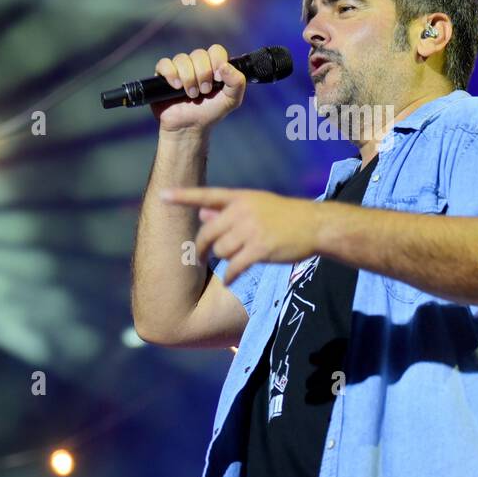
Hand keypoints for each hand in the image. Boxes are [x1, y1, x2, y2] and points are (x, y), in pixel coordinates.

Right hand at [150, 44, 245, 132]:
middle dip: (203, 74)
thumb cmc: (210, 113)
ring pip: (182, 59)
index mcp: (213, 66)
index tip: (217, 79)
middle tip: (204, 91)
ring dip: (188, 78)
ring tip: (191, 95)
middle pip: (199, 54)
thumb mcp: (231, 100)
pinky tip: (176, 86)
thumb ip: (237, 83)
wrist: (189, 128)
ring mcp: (179, 69)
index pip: (216, 50)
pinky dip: (171, 74)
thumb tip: (225, 66)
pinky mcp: (163, 75)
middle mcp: (196, 64)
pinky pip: (164, 64)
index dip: (217, 62)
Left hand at [160, 187, 319, 282]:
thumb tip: (201, 214)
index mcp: (240, 198)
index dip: (183, 196)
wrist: (314, 225)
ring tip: (233, 262)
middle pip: (209, 233)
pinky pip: (234, 266)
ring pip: (221, 250)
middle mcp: (242, 211)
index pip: (206, 195)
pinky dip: (230, 276)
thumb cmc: (284, 216)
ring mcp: (251, 229)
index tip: (162, 196)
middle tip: (201, 258)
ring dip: (224, 260)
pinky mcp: (260, 248)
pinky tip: (230, 280)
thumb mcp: (256, 206)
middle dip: (202, 248)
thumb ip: (227, 211)